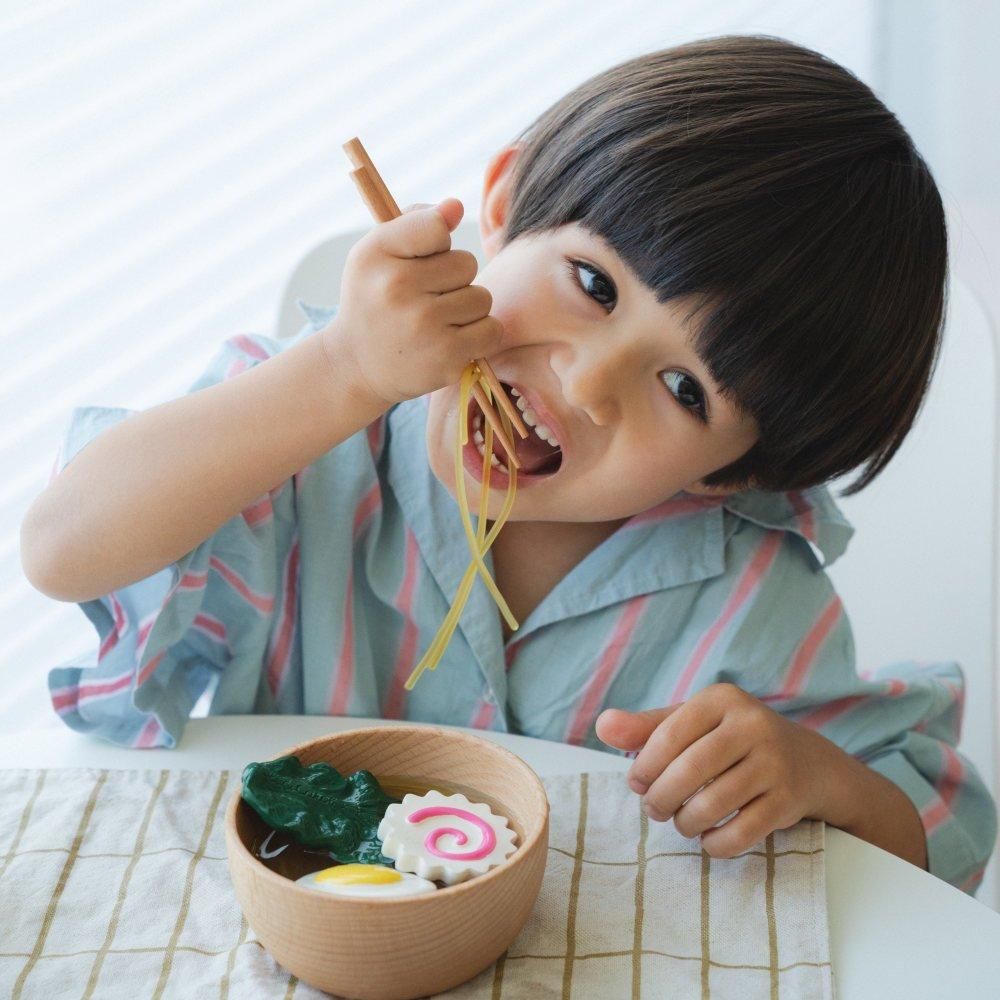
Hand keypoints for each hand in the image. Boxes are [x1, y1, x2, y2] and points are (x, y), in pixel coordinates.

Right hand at [324, 198, 503, 406]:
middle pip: (467, 263)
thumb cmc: (374, 299)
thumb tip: (456, 207)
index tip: (419, 260)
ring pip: (482, 298)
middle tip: (425, 298)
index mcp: (377, 254)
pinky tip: (452, 340)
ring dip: (467, 309)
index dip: (437, 243)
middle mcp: (398, 288)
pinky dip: (479, 336)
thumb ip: (416, 222)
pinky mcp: (446, 357)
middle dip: (454, 280)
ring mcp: (424, 325)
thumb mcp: (377, 254)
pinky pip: (491, 330)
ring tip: (437, 322)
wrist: (357, 365)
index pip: (437, 227)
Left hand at [595, 683, 834, 857]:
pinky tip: (708, 837)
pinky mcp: (787, 801)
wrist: (807, 763)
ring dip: (685, 823)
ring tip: (680, 822)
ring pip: (713, 805)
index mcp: (722, 699)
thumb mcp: (692, 723)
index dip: (644, 766)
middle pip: (689, 771)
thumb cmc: (731, 741)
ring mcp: (774, 763)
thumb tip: (603, 726)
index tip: (636, 783)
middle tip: (654, 809)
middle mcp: (752, 725)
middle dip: (660, 798)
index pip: (668, 735)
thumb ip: (646, 727)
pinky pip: (741, 833)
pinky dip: (716, 843)